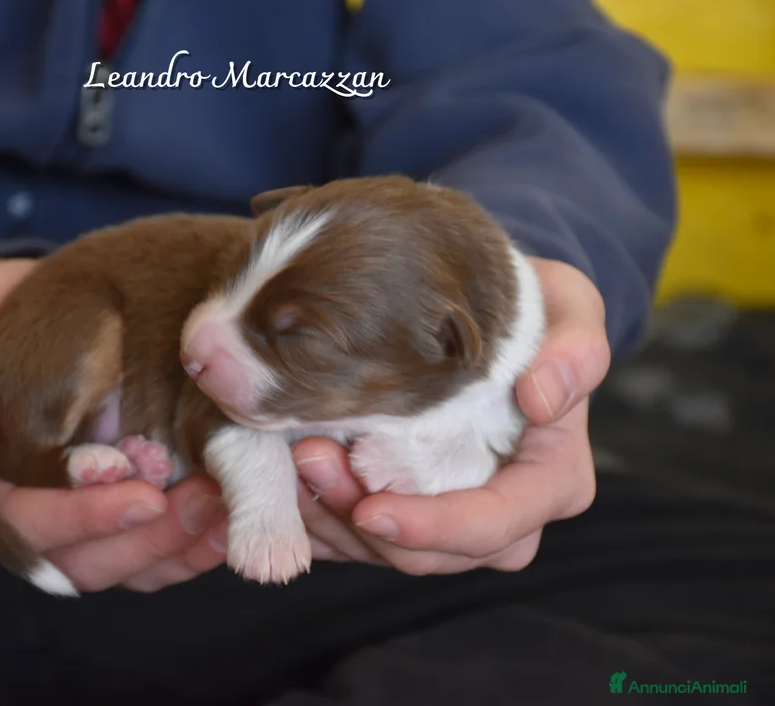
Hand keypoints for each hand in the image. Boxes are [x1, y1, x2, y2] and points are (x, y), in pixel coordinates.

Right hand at [0, 257, 226, 592]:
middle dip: (135, 536)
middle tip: (191, 499)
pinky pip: (156, 559)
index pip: (15, 521)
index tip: (124, 478)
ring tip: (222, 507)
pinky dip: (194, 548)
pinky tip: (230, 521)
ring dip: (173, 546)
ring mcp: (77, 522)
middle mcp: (26, 515)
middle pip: (76, 559)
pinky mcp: (122, 520)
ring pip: (121, 567)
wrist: (46, 306)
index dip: (70, 513)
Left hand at [289, 257, 610, 573]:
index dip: (435, 528)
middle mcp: (502, 514)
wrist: (485, 316)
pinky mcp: (403, 511)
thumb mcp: (569, 307)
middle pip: (431, 553)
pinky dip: (316, 519)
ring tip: (291, 458)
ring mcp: (447, 519)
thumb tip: (544, 397)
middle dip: (363, 522)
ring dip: (331, 518)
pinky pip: (354, 539)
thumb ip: (577, 347)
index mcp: (551, 481)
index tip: (373, 508)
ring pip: (384, 551)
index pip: (497, 525)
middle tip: (309, 459)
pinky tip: (282, 479)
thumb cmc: (534, 310)